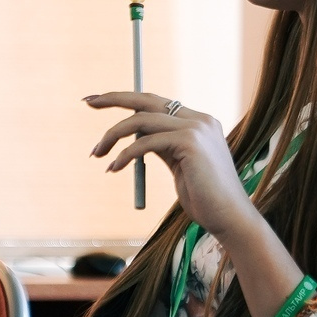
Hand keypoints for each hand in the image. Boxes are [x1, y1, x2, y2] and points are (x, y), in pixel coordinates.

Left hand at [86, 92, 304, 316]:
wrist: (230, 219)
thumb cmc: (205, 200)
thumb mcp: (180, 166)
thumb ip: (163, 147)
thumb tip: (135, 136)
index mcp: (199, 122)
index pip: (156, 102)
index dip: (126, 99)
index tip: (99, 101)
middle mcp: (199, 119)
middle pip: (147, 99)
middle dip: (114, 98)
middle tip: (87, 101)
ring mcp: (196, 128)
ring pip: (141, 121)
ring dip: (112, 136)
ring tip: (96, 154)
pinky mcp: (190, 142)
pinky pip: (145, 143)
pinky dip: (124, 155)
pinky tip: (114, 168)